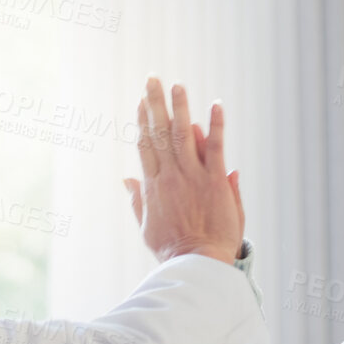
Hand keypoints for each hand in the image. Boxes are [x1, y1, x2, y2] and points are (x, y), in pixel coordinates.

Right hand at [121, 77, 242, 262]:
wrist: (198, 264)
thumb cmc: (173, 251)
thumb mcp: (147, 227)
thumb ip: (137, 201)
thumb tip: (126, 180)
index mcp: (152, 187)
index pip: (146, 145)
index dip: (143, 121)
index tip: (140, 101)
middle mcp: (170, 176)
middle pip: (159, 133)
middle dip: (155, 104)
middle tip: (151, 79)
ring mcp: (192, 177)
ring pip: (183, 134)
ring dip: (180, 107)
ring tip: (177, 85)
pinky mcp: (215, 181)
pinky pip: (215, 148)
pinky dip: (216, 125)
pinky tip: (216, 105)